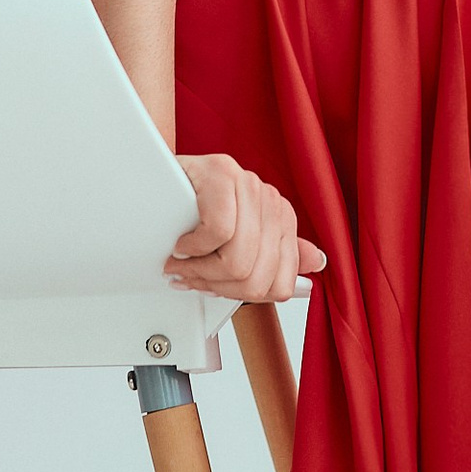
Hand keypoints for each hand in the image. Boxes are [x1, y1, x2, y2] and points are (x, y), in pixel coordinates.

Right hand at [170, 153, 325, 303]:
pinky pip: (217, 233)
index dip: (242, 296)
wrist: (154, 177)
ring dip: (199, 270)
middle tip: (192, 278)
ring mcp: (248, 185)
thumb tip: (316, 263)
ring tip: (183, 261)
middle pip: (258, 278)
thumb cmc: (192, 211)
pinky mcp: (222, 175)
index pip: (281, 284)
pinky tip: (182, 242)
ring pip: (237, 261)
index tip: (216, 288)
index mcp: (281, 218)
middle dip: (216, 287)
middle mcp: (269, 200)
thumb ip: (275, 254)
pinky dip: (192, 247)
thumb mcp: (236, 239)